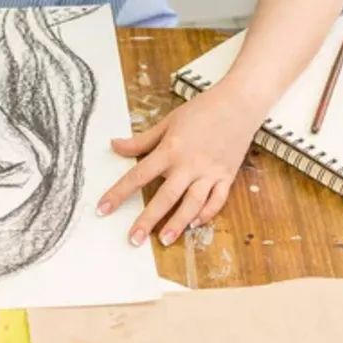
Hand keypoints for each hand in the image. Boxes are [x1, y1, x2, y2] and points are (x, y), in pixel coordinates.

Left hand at [97, 81, 262, 246]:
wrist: (239, 103)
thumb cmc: (202, 110)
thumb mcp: (168, 122)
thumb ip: (141, 140)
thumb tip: (115, 146)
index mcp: (170, 149)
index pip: (138, 175)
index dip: (118, 193)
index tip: (103, 209)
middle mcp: (189, 164)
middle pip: (165, 197)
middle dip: (148, 220)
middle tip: (134, 240)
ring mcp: (210, 172)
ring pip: (192, 204)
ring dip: (178, 223)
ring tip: (165, 239)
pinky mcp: (227, 176)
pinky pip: (217, 200)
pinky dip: (206, 214)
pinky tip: (194, 225)